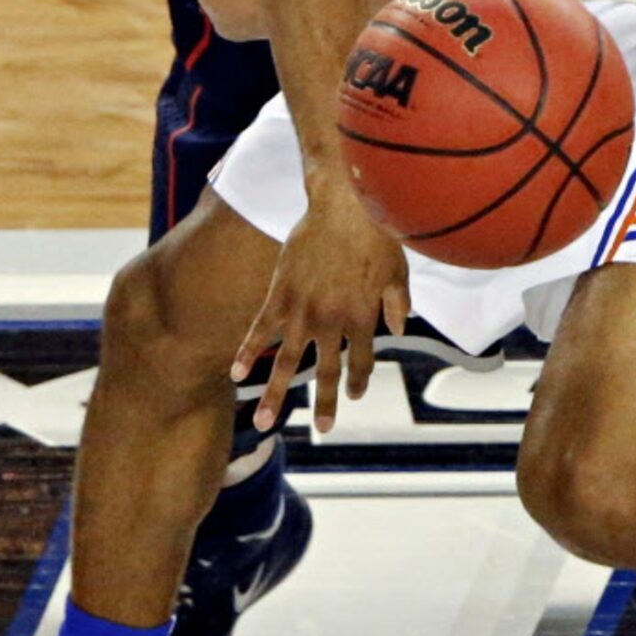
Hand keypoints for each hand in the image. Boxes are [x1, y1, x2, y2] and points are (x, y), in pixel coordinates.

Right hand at [231, 187, 408, 435]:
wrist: (345, 207)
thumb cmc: (377, 234)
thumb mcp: (399, 271)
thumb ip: (397, 303)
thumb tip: (398, 329)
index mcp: (363, 318)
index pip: (362, 362)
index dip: (358, 381)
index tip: (353, 395)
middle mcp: (332, 323)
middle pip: (327, 372)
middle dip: (326, 403)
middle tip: (324, 428)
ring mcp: (303, 312)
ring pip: (287, 363)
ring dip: (275, 394)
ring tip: (264, 422)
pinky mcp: (280, 295)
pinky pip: (260, 331)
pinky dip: (248, 353)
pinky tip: (236, 375)